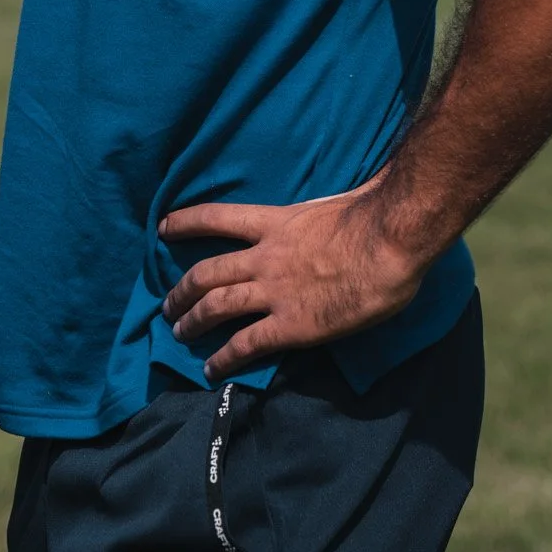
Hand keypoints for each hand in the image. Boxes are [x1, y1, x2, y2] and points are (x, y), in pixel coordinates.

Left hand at [159, 180, 426, 381]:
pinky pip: (247, 344)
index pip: (218, 217)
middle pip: (208, 272)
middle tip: (168, 305)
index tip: (163, 227)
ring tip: (178, 333)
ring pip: (218, 306)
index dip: (186, 222)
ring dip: (192, 321)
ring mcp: (275, 292)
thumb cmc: (372, 215)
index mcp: (276, 222)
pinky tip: (211, 369)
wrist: (388, 244)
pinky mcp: (291, 325)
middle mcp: (265, 256)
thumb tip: (354, 182)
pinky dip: (224, 357)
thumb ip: (328, 200)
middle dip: (182, 290)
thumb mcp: (338, 198)